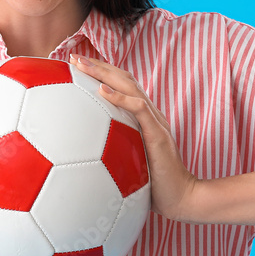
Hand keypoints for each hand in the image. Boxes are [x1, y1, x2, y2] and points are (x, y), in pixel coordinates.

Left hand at [69, 54, 197, 222]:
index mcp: (142, 118)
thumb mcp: (129, 161)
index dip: (102, 73)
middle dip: (98, 65)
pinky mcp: (157, 133)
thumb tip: (84, 156)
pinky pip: (138, 109)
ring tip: (82, 64)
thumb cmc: (154, 184)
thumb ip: (115, 150)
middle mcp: (149, 113)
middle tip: (73, 57)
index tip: (76, 66)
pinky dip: (120, 97)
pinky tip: (100, 90)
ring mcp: (155, 121)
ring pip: (129, 86)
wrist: (180, 198)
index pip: (122, 86)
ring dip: (103, 72)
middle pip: (123, 79)